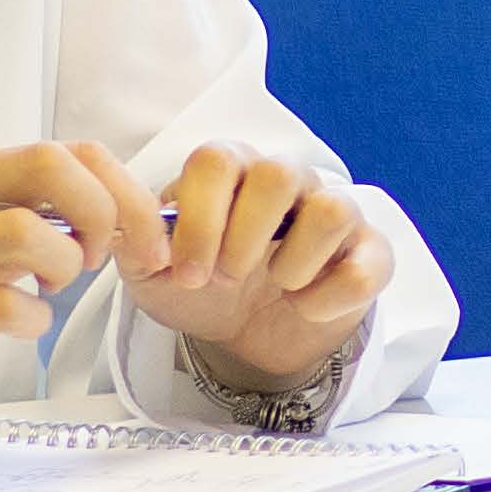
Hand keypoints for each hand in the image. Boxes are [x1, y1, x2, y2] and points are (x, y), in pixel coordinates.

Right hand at [0, 141, 129, 412]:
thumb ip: (14, 217)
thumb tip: (98, 223)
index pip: (71, 153)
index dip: (123, 192)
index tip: (136, 240)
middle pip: (55, 167)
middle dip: (107, 214)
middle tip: (102, 261)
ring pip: (25, 231)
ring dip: (63, 264)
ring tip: (51, 290)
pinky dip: (29, 321)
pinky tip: (21, 327)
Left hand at [124, 144, 392, 401]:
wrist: (240, 332)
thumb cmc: (197, 286)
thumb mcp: (147, 268)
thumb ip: (130, 232)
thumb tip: (122, 204)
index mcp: (232, 169)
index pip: (217, 159)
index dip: (200, 219)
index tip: (188, 272)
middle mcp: (288, 179)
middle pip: (278, 174)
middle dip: (244, 240)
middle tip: (226, 278)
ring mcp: (335, 212)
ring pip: (332, 209)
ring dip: (293, 263)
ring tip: (275, 285)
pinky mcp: (368, 254)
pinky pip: (366, 266)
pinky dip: (328, 298)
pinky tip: (304, 306)